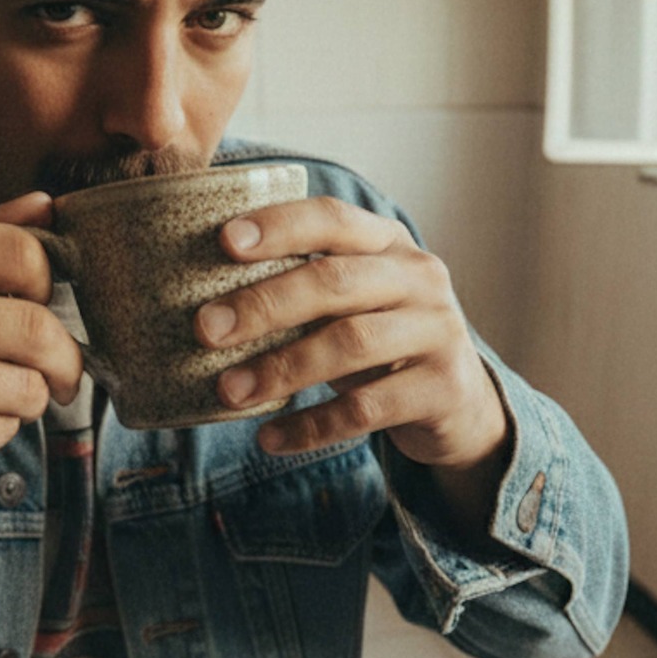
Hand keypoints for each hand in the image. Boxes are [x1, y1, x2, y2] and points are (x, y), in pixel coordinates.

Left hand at [196, 196, 512, 525]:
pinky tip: (269, 439)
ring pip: (350, 343)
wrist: (458, 402)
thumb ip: (297, 289)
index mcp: (387, 243)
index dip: (280, 226)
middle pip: (335, 281)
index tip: (224, 241)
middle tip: (206, 328)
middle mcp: (419, 277)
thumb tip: (198, 302)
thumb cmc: (378, 341)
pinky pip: (367, 409)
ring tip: (229, 391)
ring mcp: (437, 330)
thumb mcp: (348, 304)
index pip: (333, 218)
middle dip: (264, 303)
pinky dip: (312, 426)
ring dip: (281, 368)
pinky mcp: (442, 388)